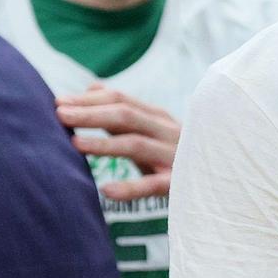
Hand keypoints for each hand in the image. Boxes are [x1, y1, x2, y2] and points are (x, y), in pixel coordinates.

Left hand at [56, 84, 180, 199]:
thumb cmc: (174, 154)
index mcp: (158, 118)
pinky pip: (153, 185)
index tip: (58, 101)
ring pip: (137, 144)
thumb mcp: (150, 130)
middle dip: (91, 113)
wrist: (219, 182)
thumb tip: (92, 87)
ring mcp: (175, 157)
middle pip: (127, 116)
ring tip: (74, 143)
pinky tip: (106, 191)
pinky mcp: (180, 184)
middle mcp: (168, 132)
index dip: (89, 100)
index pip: (122, 100)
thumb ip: (122, 111)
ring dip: (105, 143)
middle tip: (59, 114)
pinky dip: (130, 188)